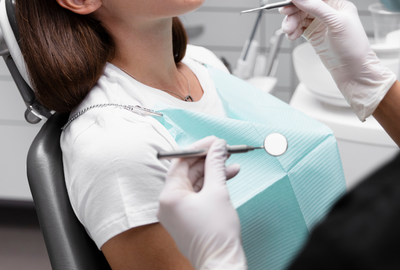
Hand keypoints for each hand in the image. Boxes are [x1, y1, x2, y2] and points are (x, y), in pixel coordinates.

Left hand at [158, 137, 246, 269]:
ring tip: (231, 163)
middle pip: (187, 171)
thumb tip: (218, 146)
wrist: (220, 262)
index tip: (215, 141)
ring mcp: (177, 212)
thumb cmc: (216, 232)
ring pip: (194, 183)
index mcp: (169, 195)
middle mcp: (168, 203)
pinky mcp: (187, 218)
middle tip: (225, 150)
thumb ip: (216, 164)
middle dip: (208, 159)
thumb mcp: (218, 191)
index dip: (199, 148)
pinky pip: (197, 195)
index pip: (181, 161)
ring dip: (213, 172)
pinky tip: (228, 177)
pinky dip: (211, 185)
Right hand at [280, 0, 396, 120]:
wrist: (354, 72)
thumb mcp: (336, 22)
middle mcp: (329, 13)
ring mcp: (321, 24)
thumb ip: (316, 7)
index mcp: (338, 5)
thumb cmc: (353, 47)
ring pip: (300, 17)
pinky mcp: (315, 36)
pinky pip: (299, 28)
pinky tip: (292, 36)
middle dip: (293, 14)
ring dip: (291, 23)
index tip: (287, 6)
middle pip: (304, 6)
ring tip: (289, 32)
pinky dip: (294, 31)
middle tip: (287, 24)